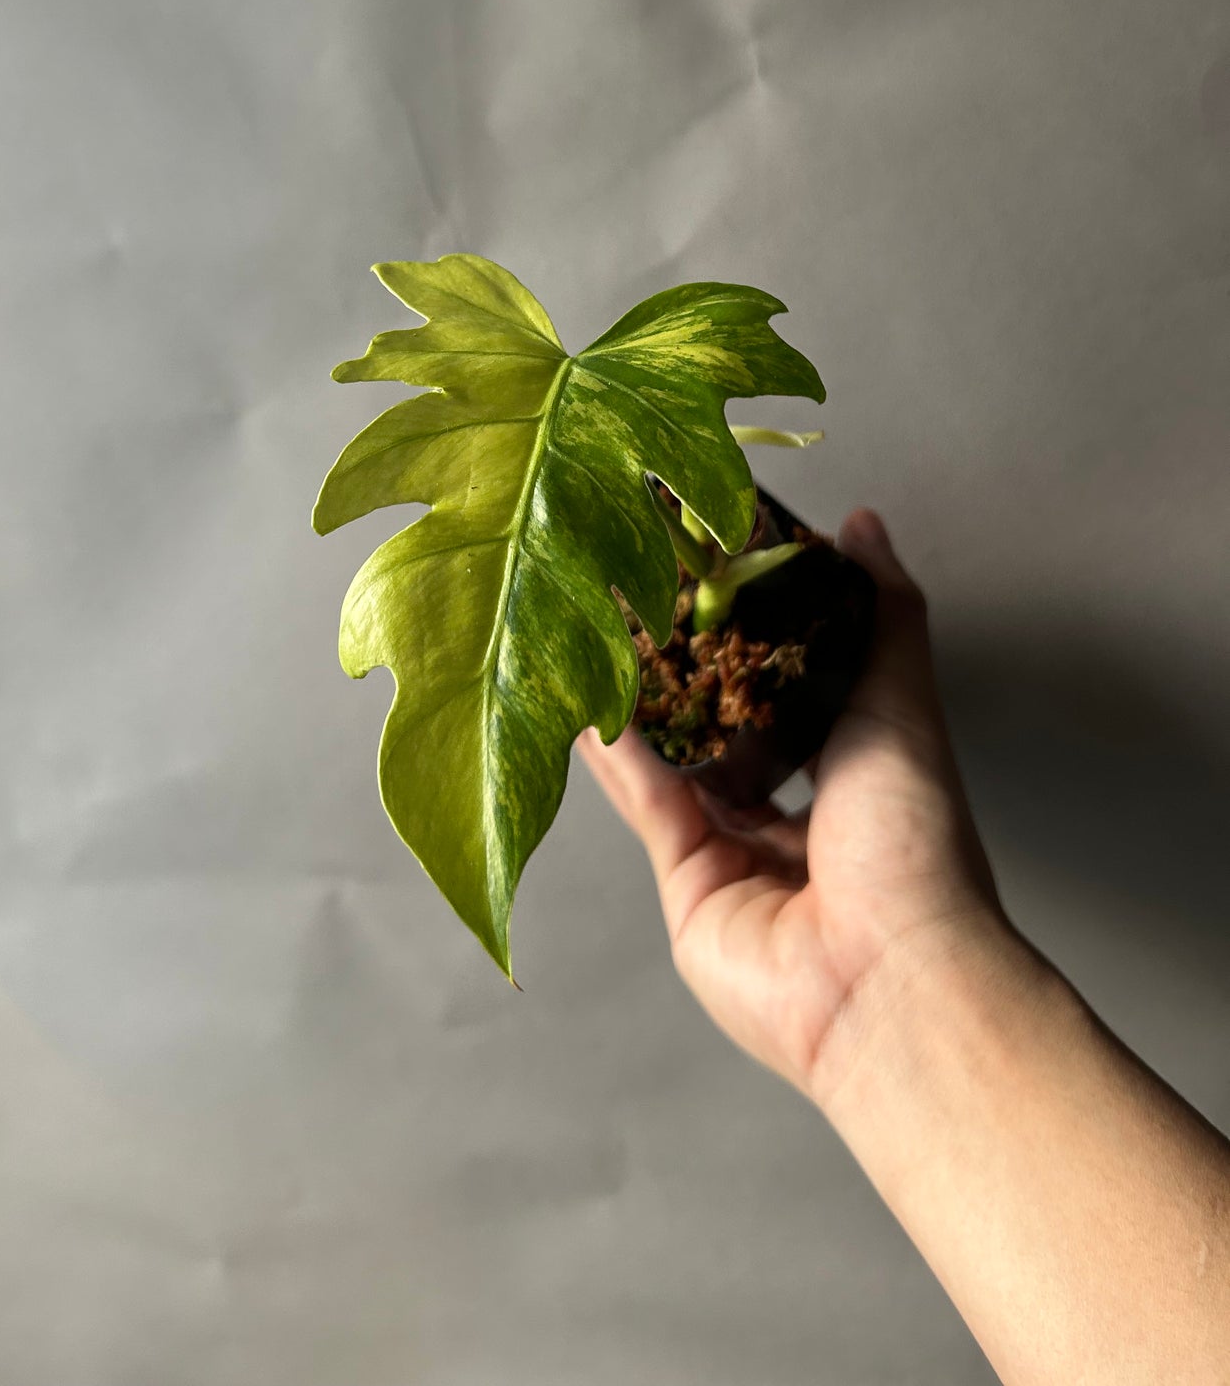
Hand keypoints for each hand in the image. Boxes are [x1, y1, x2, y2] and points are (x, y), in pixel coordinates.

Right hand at [578, 508, 1008, 1104]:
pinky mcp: (688, 885)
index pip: (796, 690)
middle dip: (686, 669)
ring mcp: (738, 855)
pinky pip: (648, 804)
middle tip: (642, 596)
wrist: (886, 974)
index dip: (757, 633)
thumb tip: (864, 524)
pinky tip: (585, 695)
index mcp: (857, 775)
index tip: (717, 571)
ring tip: (595, 628)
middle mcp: (797, 816)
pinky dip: (618, 751)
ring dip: (639, 701)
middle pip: (728, 729)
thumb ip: (881, 615)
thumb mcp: (902, 704)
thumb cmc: (914, 842)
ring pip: (677, 763)